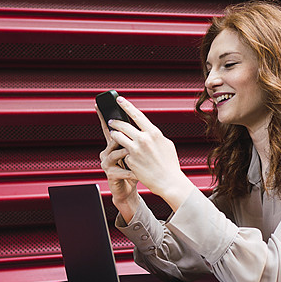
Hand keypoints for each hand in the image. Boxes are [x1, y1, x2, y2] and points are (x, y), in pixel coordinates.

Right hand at [98, 107, 139, 220]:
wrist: (129, 190)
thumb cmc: (134, 169)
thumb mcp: (136, 152)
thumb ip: (136, 140)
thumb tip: (142, 126)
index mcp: (113, 145)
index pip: (108, 128)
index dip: (103, 116)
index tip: (99, 105)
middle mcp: (107, 152)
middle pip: (112, 138)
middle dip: (120, 135)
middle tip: (130, 135)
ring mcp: (107, 163)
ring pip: (115, 153)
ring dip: (126, 153)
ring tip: (134, 154)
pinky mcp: (110, 175)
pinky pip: (121, 170)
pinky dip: (132, 172)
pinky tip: (138, 173)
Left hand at [107, 96, 196, 210]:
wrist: (168, 182)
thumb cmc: (169, 164)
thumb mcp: (166, 144)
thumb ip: (154, 135)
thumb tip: (147, 130)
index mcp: (153, 133)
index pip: (137, 115)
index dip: (126, 106)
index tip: (119, 100)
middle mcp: (143, 139)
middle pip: (123, 125)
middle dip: (115, 122)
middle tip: (111, 121)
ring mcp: (135, 150)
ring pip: (118, 137)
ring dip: (114, 135)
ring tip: (114, 135)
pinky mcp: (130, 160)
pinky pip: (123, 153)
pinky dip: (124, 153)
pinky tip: (128, 156)